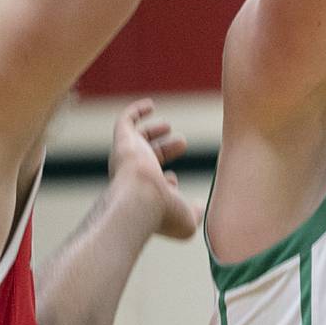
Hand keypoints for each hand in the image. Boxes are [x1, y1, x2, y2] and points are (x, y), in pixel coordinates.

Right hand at [108, 101, 201, 241]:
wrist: (141, 199)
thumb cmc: (164, 213)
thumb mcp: (187, 219)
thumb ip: (195, 212)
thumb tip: (202, 206)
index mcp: (144, 195)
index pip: (153, 185)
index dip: (167, 183)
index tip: (174, 180)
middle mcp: (132, 176)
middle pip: (147, 158)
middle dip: (165, 150)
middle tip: (183, 143)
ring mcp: (126, 157)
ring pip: (136, 140)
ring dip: (153, 132)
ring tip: (168, 125)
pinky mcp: (123, 140)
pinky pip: (125, 121)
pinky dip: (136, 112)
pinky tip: (151, 105)